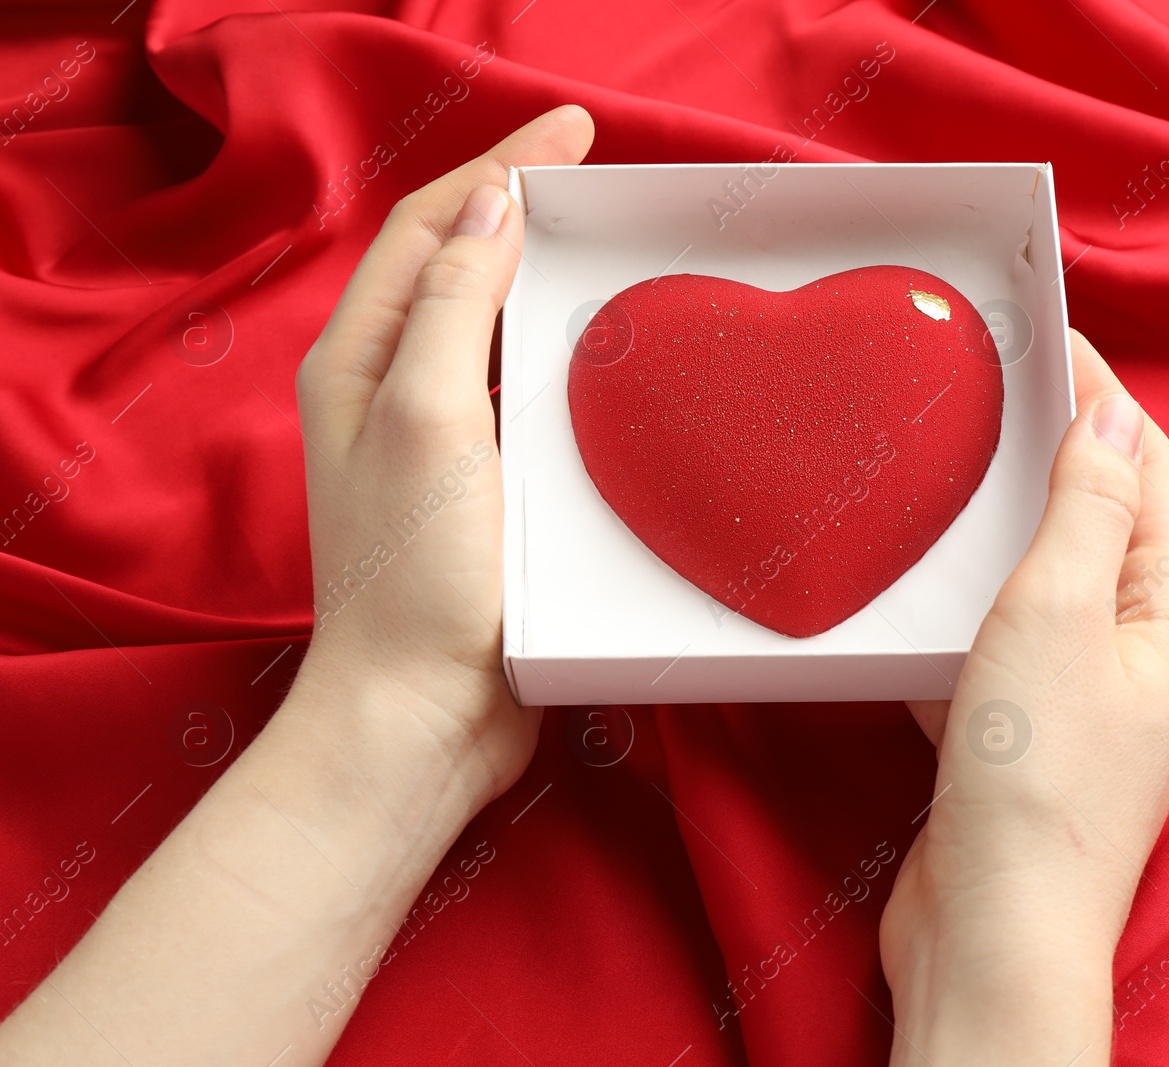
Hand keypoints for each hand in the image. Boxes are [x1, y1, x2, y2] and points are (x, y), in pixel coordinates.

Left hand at [292, 104, 594, 809]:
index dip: (497, 167)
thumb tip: (494, 204)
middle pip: (456, 269)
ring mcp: (437, 447)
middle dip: (521, 211)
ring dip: (544, 283)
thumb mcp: (430, 420)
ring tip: (609, 251)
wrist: (420, 719)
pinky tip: (606, 362)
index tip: (574, 130)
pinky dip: (560, 359)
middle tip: (600, 180)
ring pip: (492, 333)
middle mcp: (390, 395)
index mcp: (359, 364)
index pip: (427, 229)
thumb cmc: (416, 577)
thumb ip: (456, 306)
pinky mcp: (484, 495)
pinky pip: (522, 399)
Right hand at [879, 329, 1168, 1064]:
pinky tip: (919, 608)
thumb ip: (1088, 506)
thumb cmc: (1036, 778)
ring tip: (949, 484)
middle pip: (1105, 523)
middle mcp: (1144, 654)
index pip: (1151, 469)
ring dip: (1004, 538)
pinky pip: (1000, 649)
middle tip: (990, 398)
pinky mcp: (1027, 740)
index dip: (1106, 397)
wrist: (994, 931)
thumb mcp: (1060, 612)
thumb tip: (1116, 413)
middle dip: (1054, 458)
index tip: (1050, 340)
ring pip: (1047, 587)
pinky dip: (966, 617)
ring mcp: (1086, 702)